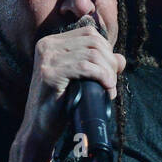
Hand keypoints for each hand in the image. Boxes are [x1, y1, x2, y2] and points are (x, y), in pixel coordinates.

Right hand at [19, 22, 125, 157]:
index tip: (110, 71)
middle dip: (110, 62)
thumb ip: (99, 66)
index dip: (106, 50)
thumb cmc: (60, 105)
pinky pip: (84, 67)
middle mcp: (48, 46)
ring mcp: (47, 59)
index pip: (89, 33)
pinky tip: (107, 88)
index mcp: (53, 43)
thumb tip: (121, 59)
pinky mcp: (49, 74)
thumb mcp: (81, 80)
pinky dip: (101, 76)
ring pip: (92, 54)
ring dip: (108, 72)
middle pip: (93, 42)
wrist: (40, 127)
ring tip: (110, 89)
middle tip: (112, 83)